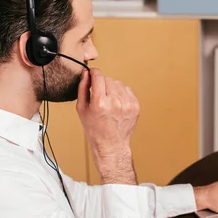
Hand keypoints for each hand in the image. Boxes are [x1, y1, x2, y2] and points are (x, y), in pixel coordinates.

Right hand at [76, 68, 138, 183]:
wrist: (111, 144)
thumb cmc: (94, 129)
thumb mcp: (82, 109)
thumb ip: (83, 88)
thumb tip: (86, 73)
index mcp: (100, 103)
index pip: (98, 76)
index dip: (94, 73)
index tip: (93, 73)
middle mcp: (115, 103)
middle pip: (108, 79)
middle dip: (102, 83)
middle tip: (100, 94)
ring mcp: (127, 105)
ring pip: (118, 84)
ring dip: (113, 89)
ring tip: (109, 101)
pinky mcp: (135, 107)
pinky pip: (128, 90)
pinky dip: (122, 94)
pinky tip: (117, 104)